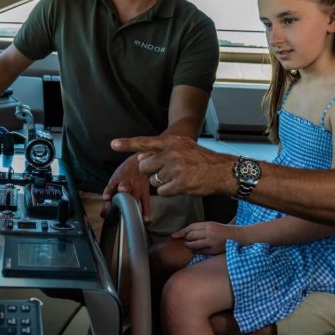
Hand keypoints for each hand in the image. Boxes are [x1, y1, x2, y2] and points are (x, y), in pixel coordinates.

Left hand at [101, 154, 150, 221]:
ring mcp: (137, 188)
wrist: (139, 163)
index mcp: (117, 180)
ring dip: (132, 206)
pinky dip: (145, 211)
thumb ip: (108, 196)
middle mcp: (127, 183)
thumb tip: (102, 215)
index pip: (111, 186)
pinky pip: (146, 202)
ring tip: (131, 216)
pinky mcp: (145, 192)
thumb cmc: (125, 174)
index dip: (108, 191)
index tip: (106, 197)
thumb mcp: (114, 180)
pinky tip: (144, 218)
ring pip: (135, 198)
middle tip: (120, 203)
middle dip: (123, 196)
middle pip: (125, 191)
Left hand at [111, 135, 236, 196]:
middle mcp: (171, 154)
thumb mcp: (183, 146)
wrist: (221, 172)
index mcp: (171, 142)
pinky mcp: (179, 184)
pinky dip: (168, 191)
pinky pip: (161, 192)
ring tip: (177, 177)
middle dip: (151, 171)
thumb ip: (162, 149)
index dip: (127, 144)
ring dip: (161, 182)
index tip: (113, 144)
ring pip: (153, 181)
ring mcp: (175, 170)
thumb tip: (141, 156)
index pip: (145, 142)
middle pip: (144, 167)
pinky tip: (180, 186)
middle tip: (165, 171)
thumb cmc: (201, 159)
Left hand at [172, 221, 236, 254]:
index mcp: (209, 224)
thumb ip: (202, 228)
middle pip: (191, 235)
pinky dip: (195, 251)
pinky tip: (194, 250)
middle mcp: (209, 232)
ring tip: (187, 245)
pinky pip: (201, 251)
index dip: (181, 232)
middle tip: (183, 240)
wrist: (238, 236)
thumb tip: (188, 232)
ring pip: (194, 244)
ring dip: (188, 245)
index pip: (191, 227)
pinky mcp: (214, 249)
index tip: (174, 236)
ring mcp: (212, 241)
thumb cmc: (224, 230)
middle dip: (185, 238)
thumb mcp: (213, 225)